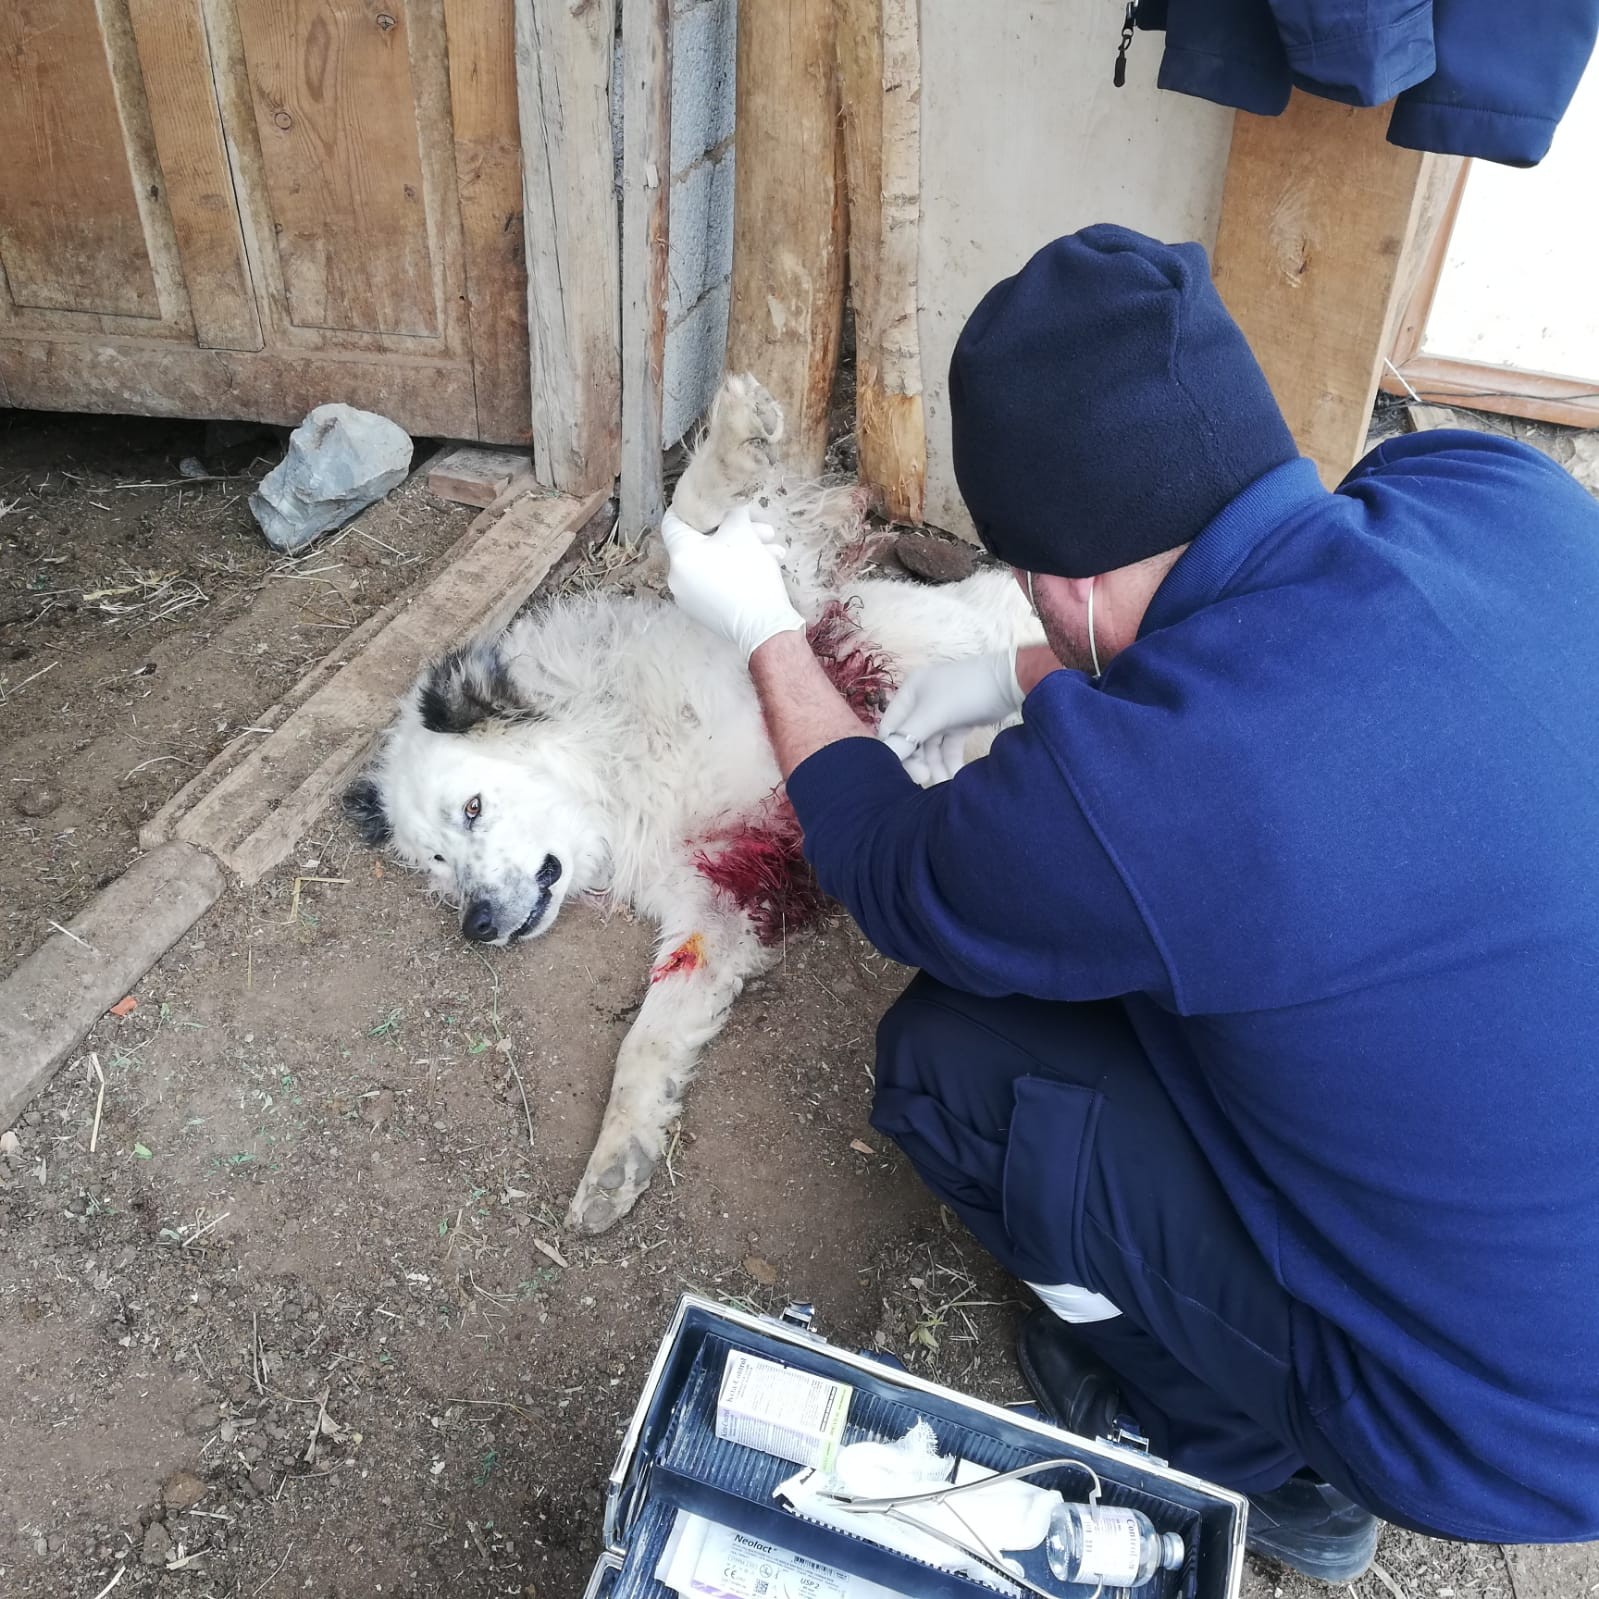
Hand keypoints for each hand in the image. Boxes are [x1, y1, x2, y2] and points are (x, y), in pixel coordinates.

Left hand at [660, 503, 804, 661]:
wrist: (765, 627)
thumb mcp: (743, 534)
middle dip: (734, 531)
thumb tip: (728, 503)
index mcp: (680, 555)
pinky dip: (733, 570)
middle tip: (764, 530)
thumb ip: (732, 512)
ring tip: (773, 550)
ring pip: (712, 562)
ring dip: (741, 551)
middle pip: (701, 542)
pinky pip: (714, 581)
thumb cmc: (750, 575)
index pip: (673, 520)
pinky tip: (764, 566)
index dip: (693, 507)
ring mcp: (687, 596)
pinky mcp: (702, 610)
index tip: (713, 502)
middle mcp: (676, 576)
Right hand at [879, 650, 1022, 782]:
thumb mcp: (934, 713)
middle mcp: (921, 701)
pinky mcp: (959, 723)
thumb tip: (885, 757)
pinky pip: (948, 746)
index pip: (891, 727)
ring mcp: (941, 713)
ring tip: (943, 783)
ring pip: (931, 745)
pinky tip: (954, 776)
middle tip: (925, 779)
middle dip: (917, 760)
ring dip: (935, 764)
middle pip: (911, 738)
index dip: (894, 750)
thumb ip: (908, 736)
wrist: (1012, 682)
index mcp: (909, 692)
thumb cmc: (967, 692)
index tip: (904, 772)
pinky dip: (949, 760)